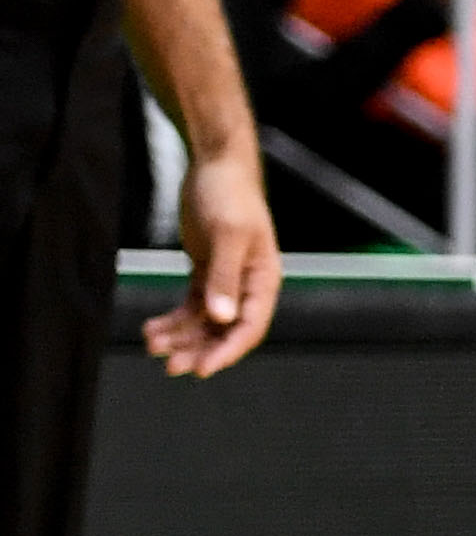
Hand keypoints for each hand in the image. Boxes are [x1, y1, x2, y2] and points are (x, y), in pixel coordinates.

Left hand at [147, 149, 277, 375]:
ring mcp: (225, 280)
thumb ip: (224, 277)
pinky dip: (172, 320)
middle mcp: (247, 285)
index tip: (202, 369)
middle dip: (199, 350)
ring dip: (180, 337)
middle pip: (226, 331)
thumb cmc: (229, 195)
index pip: (250, 327)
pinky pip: (190, 306)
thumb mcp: (227, 236)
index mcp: (263, 280)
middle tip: (170, 366)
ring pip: (205, 322)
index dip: (227, 351)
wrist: (215, 166)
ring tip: (152, 344)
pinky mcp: (206, 272)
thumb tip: (223, 317)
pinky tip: (152, 328)